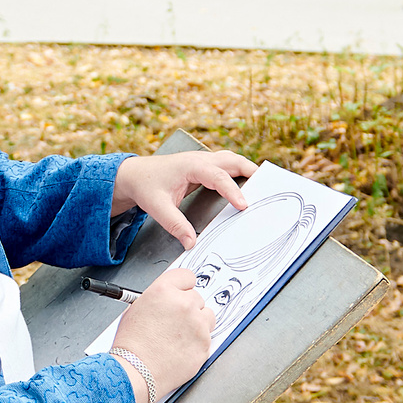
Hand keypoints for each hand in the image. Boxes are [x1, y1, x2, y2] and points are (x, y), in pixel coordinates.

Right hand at [110, 267, 211, 398]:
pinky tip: (181, 349)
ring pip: (207, 316)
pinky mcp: (205, 344)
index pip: (186, 276)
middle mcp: (183, 304)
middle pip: (197, 297)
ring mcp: (197, 324)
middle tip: (175, 322)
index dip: (183, 286)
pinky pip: (207, 337)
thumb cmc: (131, 345)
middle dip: (188, 307)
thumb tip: (168, 297)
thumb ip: (156, 299)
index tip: (183, 292)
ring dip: (198, 323)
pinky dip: (197, 342)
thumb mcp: (136, 309)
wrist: (135, 372)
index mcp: (164, 291)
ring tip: (179, 336)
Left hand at [111, 150, 257, 248]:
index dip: (232, 190)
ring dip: (247, 170)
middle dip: (251, 172)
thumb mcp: (157, 207)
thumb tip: (190, 242)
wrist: (134, 174)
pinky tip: (247, 184)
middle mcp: (199, 160)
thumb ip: (175, 225)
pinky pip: (227, 166)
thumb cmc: (146, 186)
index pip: (218, 176)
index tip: (243, 205)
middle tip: (268, 186)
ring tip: (264, 184)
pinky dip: (240, 172)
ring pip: (232, 160)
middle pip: (232, 160)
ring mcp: (203, 161)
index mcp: (190, 166)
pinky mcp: (203, 167)